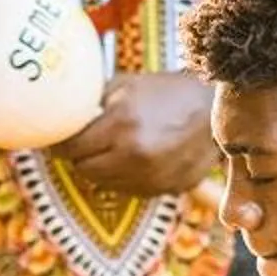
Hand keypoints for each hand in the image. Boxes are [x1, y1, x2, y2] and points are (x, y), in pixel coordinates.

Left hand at [53, 72, 214, 196]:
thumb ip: (91, 101)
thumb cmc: (166, 92)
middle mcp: (135, 155)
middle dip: (80, 156)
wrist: (215, 108)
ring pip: (104, 184)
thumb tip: (61, 115)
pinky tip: (135, 159)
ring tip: (113, 149)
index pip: (70, 148)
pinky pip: (130, 190)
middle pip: (83, 170)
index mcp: (121, 125)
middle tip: (85, 143)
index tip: (60, 139)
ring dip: (102, 168)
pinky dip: (126, 178)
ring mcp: (152, 177)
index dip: (61, 143)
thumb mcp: (125, 85)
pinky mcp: (166, 189)